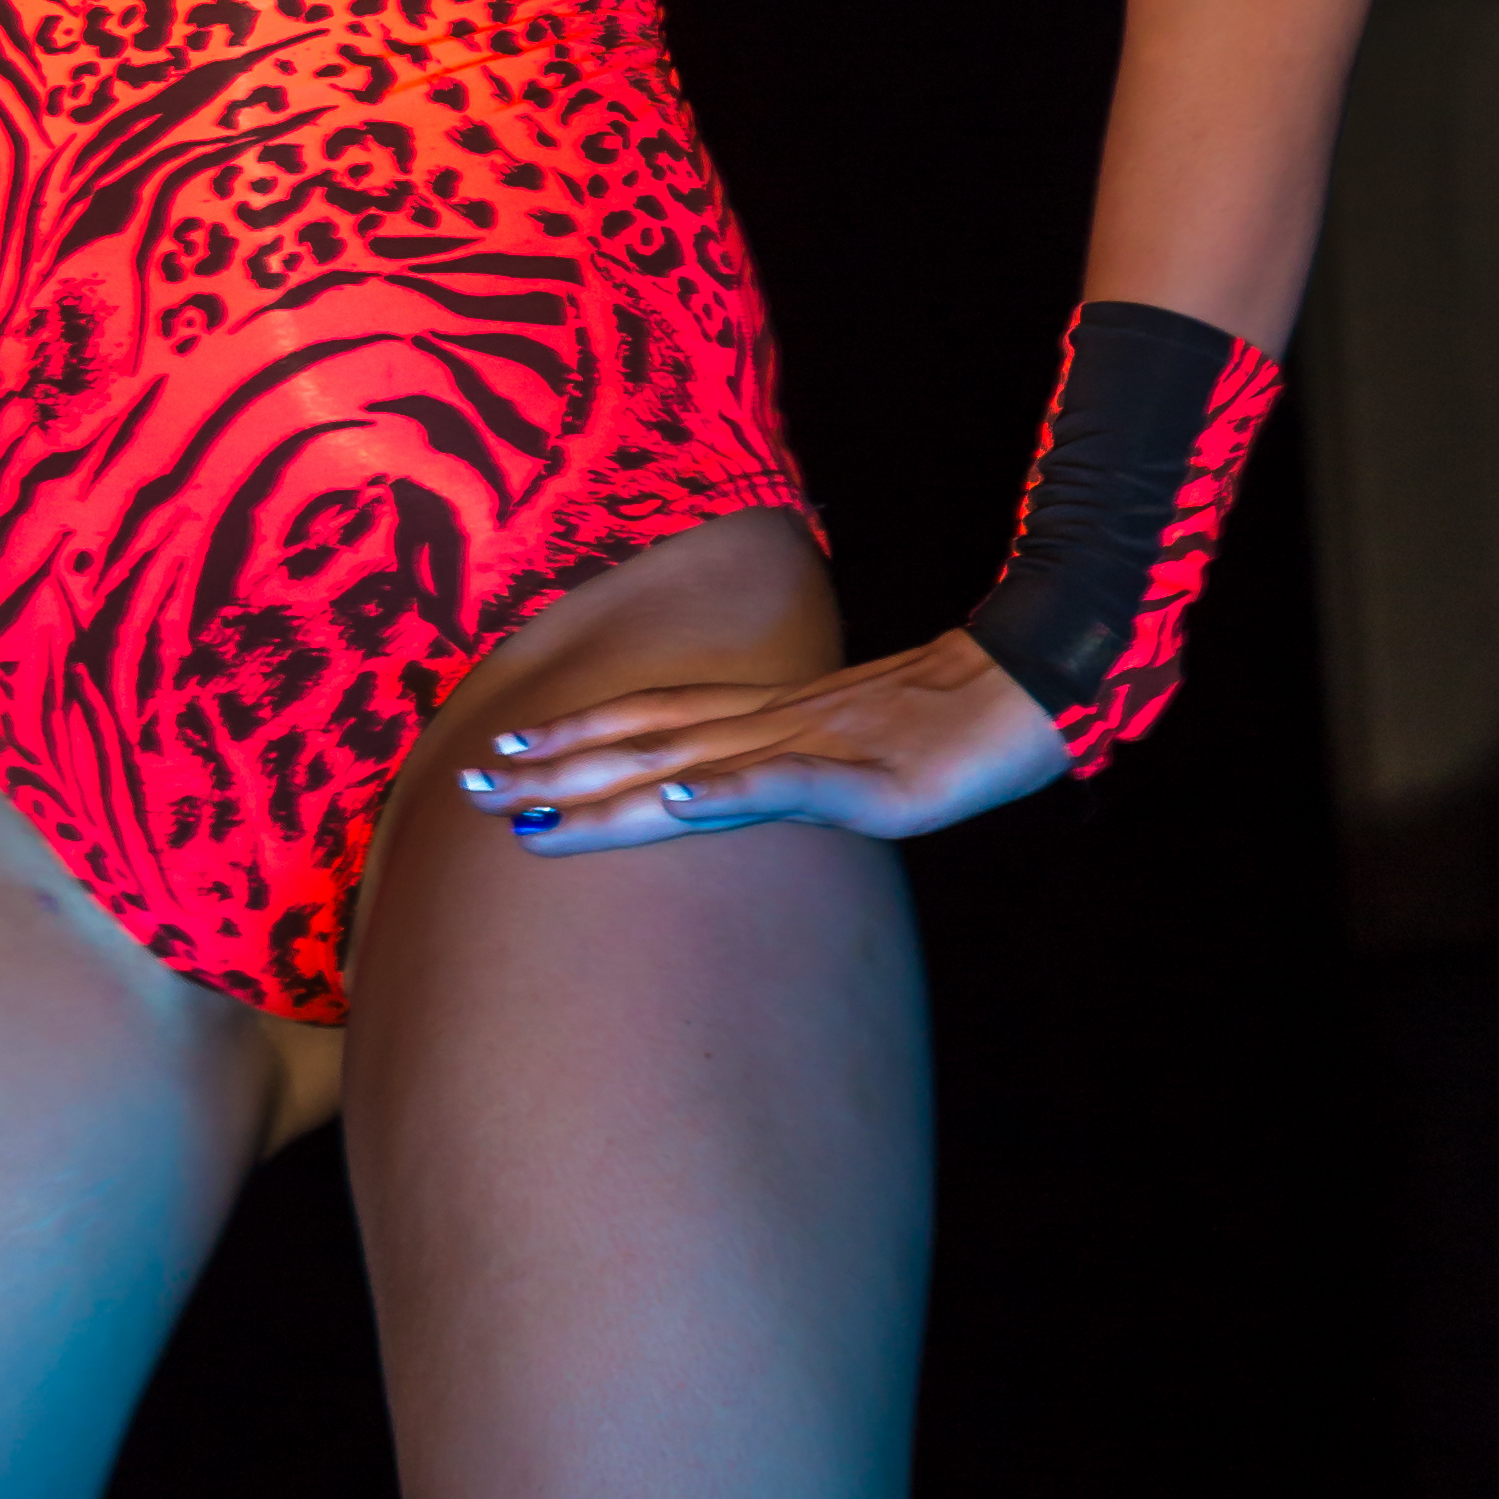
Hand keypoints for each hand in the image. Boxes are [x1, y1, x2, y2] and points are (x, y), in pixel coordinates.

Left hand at [461, 632, 1071, 849]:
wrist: (1029, 694)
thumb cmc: (936, 725)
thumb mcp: (839, 751)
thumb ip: (775, 771)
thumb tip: (713, 794)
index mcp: (761, 718)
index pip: (647, 724)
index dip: (569, 737)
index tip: (495, 756)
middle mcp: (768, 726)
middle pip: (643, 746)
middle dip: (554, 771)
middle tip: (469, 790)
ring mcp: (814, 750)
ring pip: (690, 766)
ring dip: (607, 785)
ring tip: (534, 805)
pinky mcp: (866, 781)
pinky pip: (787, 784)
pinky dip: (727, 791)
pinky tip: (676, 802)